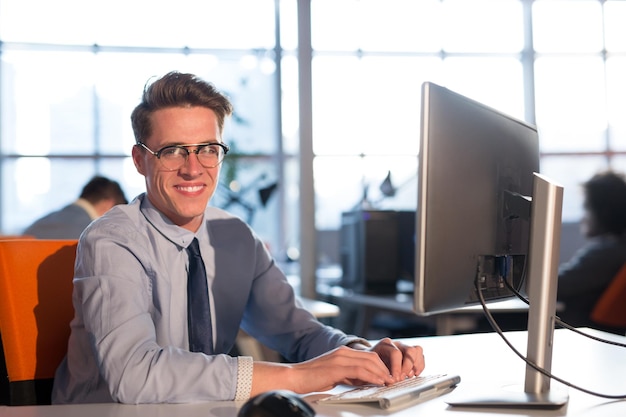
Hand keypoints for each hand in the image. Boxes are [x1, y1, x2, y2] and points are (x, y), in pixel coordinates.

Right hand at [251, 346, 395, 394]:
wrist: (294, 377)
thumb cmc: (311, 377)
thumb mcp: (335, 375)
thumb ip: (349, 375)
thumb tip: (364, 381)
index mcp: (342, 352)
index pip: (368, 356)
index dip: (381, 366)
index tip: (388, 376)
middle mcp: (343, 352)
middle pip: (371, 357)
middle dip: (385, 368)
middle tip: (393, 379)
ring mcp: (340, 358)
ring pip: (368, 362)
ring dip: (381, 373)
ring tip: (389, 381)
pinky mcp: (337, 367)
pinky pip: (360, 370)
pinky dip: (372, 376)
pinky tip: (378, 382)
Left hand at [369, 338, 424, 381]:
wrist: (371, 359)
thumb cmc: (372, 363)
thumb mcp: (372, 365)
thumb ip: (380, 371)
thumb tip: (390, 381)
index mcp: (385, 344)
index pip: (395, 353)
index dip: (397, 367)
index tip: (395, 379)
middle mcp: (397, 343)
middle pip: (409, 350)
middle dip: (407, 366)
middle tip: (402, 378)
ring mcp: (405, 346)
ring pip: (417, 350)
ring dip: (416, 365)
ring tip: (410, 376)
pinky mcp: (411, 353)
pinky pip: (421, 355)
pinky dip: (420, 365)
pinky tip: (415, 374)